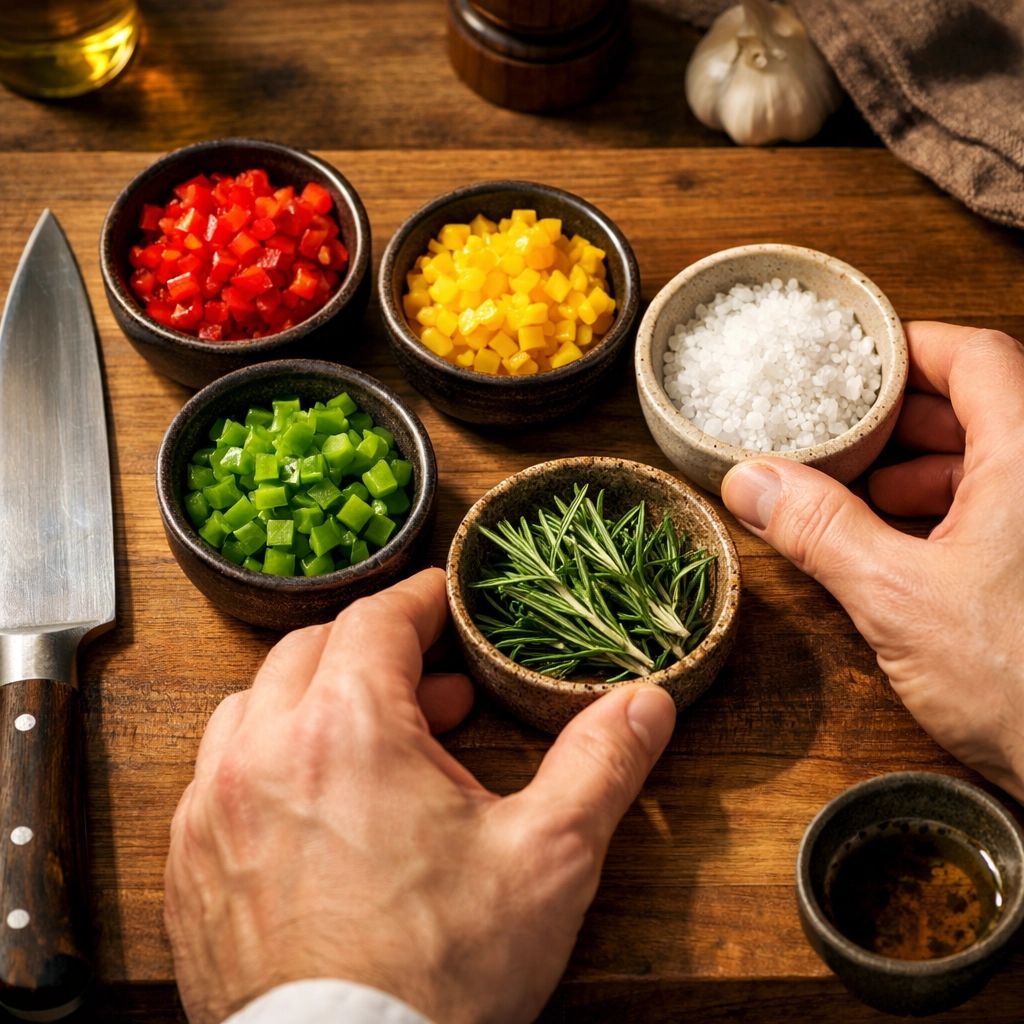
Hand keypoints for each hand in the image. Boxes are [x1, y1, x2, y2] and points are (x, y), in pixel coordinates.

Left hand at [164, 568, 675, 1023]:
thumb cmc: (439, 975)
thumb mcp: (545, 859)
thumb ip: (598, 765)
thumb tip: (646, 704)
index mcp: (347, 729)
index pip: (377, 619)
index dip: (421, 602)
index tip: (446, 603)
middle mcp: (264, 752)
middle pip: (312, 648)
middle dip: (377, 649)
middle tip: (437, 688)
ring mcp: (216, 808)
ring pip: (255, 703)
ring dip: (315, 699)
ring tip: (375, 738)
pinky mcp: (192, 863)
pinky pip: (220, 772)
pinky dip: (270, 758)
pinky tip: (316, 800)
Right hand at [721, 322, 1023, 800]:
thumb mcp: (899, 598)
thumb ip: (820, 530)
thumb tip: (752, 482)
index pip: (974, 356)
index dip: (908, 350)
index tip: (855, 362)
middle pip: (983, 404)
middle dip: (904, 419)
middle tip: (842, 436)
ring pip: (996, 459)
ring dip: (926, 469)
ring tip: (865, 495)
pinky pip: (1008, 506)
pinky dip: (953, 510)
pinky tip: (908, 543)